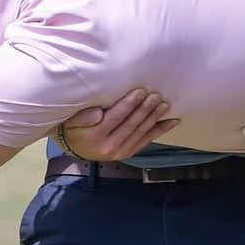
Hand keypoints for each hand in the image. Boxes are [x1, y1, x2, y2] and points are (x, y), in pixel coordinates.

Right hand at [58, 88, 179, 161]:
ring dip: (154, 118)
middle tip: (156, 96)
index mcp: (96, 136)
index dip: (129, 104)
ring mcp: (121, 152)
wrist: (76, 150)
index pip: (116, 118)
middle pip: (131, 125)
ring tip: (165, 105)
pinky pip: (146, 140)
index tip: (140, 92)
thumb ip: (84, 117)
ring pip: (141, 132)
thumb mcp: (73, 122)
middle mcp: (110, 146)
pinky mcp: (128, 153)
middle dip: (145, 109)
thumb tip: (98, 114)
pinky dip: (159, 130)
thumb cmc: (75, 129)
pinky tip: (171, 122)